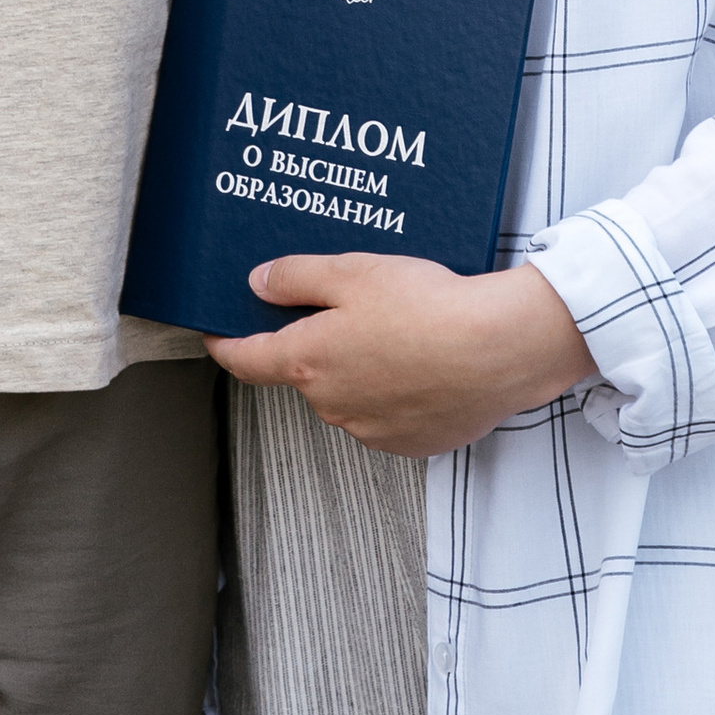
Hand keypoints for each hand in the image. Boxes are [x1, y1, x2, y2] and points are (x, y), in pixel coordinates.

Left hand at [207, 253, 592, 457]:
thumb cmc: (427, 308)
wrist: (498, 351)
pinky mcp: (411, 443)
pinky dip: (396, 391)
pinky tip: (425, 360)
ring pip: (349, 394)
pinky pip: (388, 414)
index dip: (227, 345)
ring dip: (361, 368)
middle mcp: (332, 405)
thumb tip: (259, 284)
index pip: (247, 360)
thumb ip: (296, 278)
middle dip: (319, 345)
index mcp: (307, 362)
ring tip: (403, 329)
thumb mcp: (351, 272)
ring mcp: (372, 430)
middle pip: (306, 372)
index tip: (216, 336)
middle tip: (355, 307)